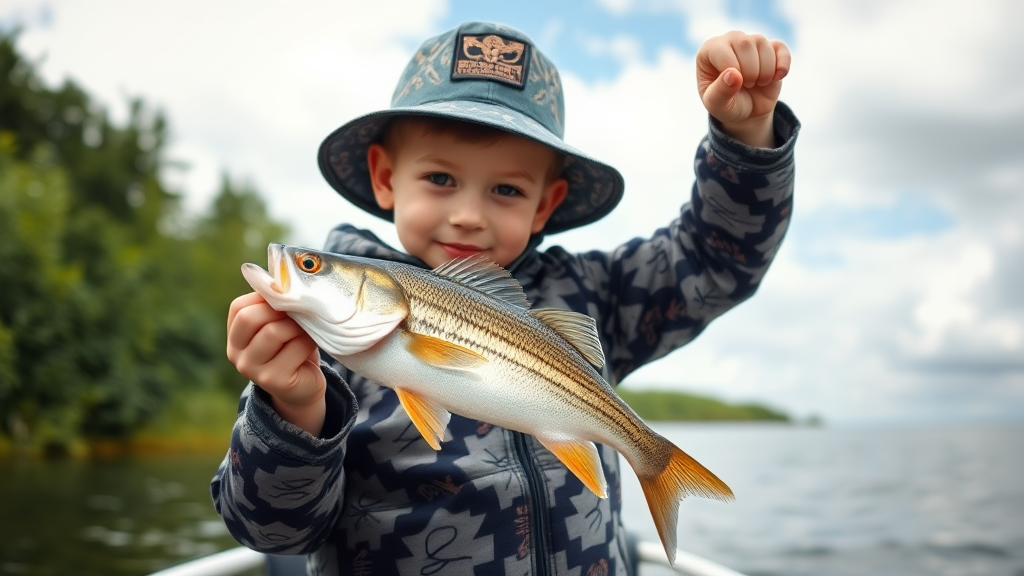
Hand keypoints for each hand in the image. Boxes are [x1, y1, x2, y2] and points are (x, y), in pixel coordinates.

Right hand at [226, 292, 325, 434]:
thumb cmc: (292, 346)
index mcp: (235, 335)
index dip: (266, 298)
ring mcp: (252, 369)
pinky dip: (308, 342)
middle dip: (280, 311)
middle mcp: (236, 353)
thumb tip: (282, 280)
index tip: (286, 301)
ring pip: (274, 332)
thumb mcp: (280, 323)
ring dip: (297, 327)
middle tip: (298, 315)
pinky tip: (310, 347)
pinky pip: (294, 348)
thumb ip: (275, 306)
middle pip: (250, 317)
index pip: (239, 307)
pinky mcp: (273, 381)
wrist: (304, 385)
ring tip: (306, 331)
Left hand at [696, 31, 790, 147]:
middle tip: (746, 85)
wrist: (747, 110)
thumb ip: (720, 92)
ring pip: (764, 45)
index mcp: (709, 50)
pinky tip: (776, 78)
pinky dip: (782, 66)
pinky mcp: (772, 48)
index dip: (732, 73)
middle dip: (750, 72)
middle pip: (745, 44)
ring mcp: (752, 41)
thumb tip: (734, 74)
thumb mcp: (716, 105)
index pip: (722, 51)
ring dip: (764, 73)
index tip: (732, 86)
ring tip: (755, 82)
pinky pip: (781, 49)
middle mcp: (730, 40)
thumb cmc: (726, 105)